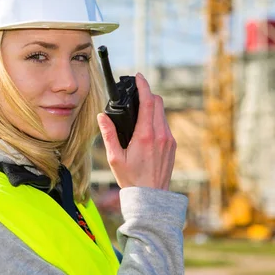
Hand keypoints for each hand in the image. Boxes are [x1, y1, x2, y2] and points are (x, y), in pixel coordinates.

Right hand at [97, 73, 175, 189]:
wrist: (151, 198)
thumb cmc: (131, 180)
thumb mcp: (115, 158)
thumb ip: (109, 135)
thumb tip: (102, 117)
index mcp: (146, 136)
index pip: (148, 102)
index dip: (144, 86)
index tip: (138, 77)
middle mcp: (161, 135)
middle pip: (158, 103)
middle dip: (148, 94)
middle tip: (136, 93)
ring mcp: (169, 140)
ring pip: (163, 113)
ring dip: (152, 107)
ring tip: (139, 111)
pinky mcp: (172, 145)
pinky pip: (165, 125)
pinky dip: (156, 120)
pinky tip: (146, 127)